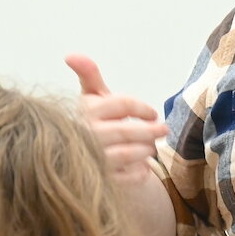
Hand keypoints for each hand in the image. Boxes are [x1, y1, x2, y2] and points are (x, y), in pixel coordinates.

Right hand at [66, 53, 167, 185]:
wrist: (77, 160)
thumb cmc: (91, 123)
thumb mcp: (90, 99)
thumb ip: (89, 76)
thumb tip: (71, 55)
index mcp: (85, 111)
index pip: (121, 104)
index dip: (142, 108)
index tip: (153, 113)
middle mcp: (86, 135)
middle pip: (127, 130)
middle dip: (150, 130)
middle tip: (163, 130)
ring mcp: (92, 159)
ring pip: (129, 154)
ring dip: (146, 150)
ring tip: (151, 148)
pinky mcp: (101, 180)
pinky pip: (128, 177)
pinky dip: (140, 172)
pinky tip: (141, 167)